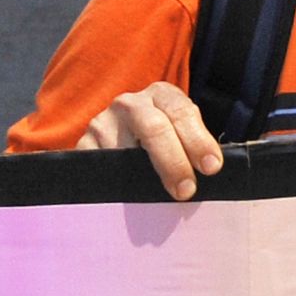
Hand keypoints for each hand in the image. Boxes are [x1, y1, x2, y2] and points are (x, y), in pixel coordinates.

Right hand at [76, 82, 224, 201]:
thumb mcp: (180, 134)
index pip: (182, 112)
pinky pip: (101, 168)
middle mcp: (131, 103)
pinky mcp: (83, 144)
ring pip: (125, 152)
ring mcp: (103, 122)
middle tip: (185, 191)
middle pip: (154, 128)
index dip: (198, 140)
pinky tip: (127, 198)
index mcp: (162, 95)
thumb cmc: (162, 143)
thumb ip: (193, 147)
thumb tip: (211, 175)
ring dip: (143, 180)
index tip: (211, 168)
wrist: (117, 141)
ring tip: (156, 201)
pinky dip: (116, 185)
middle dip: (174, 162)